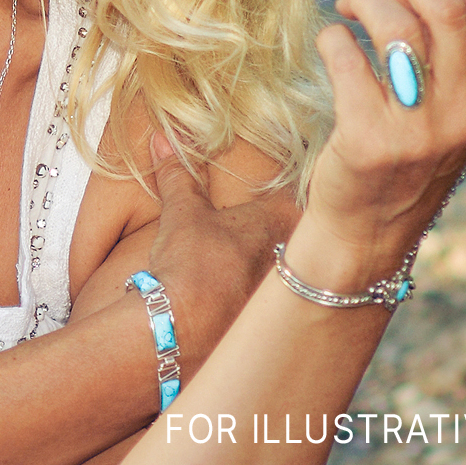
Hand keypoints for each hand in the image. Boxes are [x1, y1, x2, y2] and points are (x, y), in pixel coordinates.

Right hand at [146, 132, 299, 369]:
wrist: (182, 326)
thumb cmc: (190, 262)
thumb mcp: (182, 213)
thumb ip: (178, 175)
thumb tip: (164, 138)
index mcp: (282, 219)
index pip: (301, 193)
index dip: (291, 189)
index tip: (287, 183)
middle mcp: (296, 254)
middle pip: (301, 235)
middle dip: (287, 234)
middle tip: (263, 230)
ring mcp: (290, 292)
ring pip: (292, 272)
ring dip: (277, 269)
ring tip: (251, 267)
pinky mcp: (277, 324)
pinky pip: (277, 306)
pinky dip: (262, 301)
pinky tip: (242, 302)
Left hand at [294, 0, 465, 290]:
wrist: (366, 234)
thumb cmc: (400, 152)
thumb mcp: (445, 105)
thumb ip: (449, 46)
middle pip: (445, 6)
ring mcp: (422, 130)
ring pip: (398, 27)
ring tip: (346, 2)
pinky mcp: (371, 142)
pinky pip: (348, 58)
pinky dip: (333, 37)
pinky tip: (331, 42)